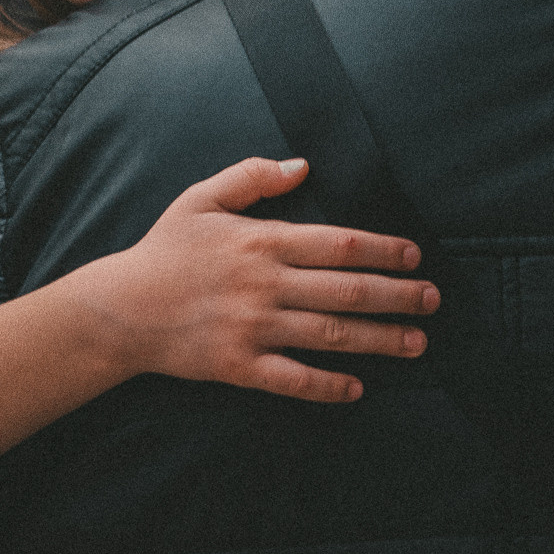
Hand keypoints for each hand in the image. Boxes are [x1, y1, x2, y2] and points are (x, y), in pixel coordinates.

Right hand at [73, 157, 437, 403]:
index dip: (383, 249)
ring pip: (331, 335)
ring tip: (416, 343)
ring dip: (379, 339)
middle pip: (347, 290)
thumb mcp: (201, 199)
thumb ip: (252, 177)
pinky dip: (329, 385)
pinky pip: (294, 379)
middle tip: (433, 300)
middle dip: (398, 295)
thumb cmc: (164, 250)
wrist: (120, 309)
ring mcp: (254, 328)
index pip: (340, 244)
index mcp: (262, 241)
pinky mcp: (240, 365)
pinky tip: (358, 387)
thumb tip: (302, 166)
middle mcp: (265, 284)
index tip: (414, 256)